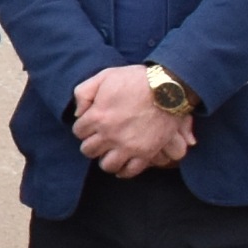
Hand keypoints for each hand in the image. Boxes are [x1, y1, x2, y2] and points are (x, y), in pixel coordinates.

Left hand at [70, 66, 195, 177]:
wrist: (169, 88)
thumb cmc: (136, 79)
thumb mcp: (104, 76)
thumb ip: (83, 93)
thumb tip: (78, 113)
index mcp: (97, 116)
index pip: (78, 131)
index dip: (83, 127)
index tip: (91, 124)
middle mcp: (110, 135)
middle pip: (88, 150)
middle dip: (91, 143)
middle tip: (99, 138)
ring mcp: (128, 146)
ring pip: (107, 165)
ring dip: (106, 159)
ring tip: (110, 152)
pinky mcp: (146, 153)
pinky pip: (130, 171)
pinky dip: (124, 171)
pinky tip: (122, 165)